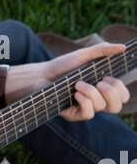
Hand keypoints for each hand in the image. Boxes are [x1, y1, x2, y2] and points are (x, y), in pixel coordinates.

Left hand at [13, 43, 127, 121]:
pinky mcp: (73, 115)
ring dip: (92, 92)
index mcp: (102, 88)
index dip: (120, 88)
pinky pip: (88, 114)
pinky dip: (85, 101)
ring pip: (101, 107)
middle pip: (117, 107)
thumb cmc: (61, 66)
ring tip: (78, 83)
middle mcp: (95, 100)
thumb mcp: (82, 55)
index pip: (122, 96)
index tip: (107, 77)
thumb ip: (102, 50)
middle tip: (101, 82)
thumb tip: (123, 47)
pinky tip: (75, 93)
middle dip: (112, 93)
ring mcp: (84, 109)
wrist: (40, 76)